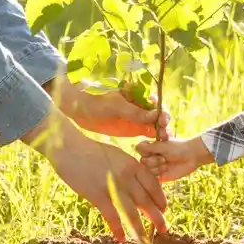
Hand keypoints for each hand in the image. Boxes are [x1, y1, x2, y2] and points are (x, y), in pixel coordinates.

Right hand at [24, 113, 167, 241]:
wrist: (70, 148)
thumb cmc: (91, 151)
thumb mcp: (116, 155)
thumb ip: (128, 168)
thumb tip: (137, 183)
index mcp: (132, 164)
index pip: (153, 184)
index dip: (160, 199)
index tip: (164, 209)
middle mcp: (126, 176)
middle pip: (146, 201)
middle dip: (157, 217)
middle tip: (164, 229)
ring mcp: (112, 186)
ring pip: (131, 212)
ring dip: (140, 229)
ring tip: (146, 242)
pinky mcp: (97, 195)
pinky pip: (112, 216)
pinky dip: (117, 229)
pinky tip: (121, 239)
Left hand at [49, 79, 170, 139]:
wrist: (77, 106)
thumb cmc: (96, 99)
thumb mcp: (115, 105)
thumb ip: (134, 112)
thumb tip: (155, 116)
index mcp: (138, 94)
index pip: (155, 103)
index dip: (161, 111)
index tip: (163, 120)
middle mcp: (140, 106)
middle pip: (157, 116)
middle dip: (163, 125)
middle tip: (165, 135)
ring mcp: (137, 118)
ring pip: (154, 126)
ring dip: (159, 134)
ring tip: (163, 143)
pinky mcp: (132, 129)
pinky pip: (146, 135)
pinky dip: (152, 141)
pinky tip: (155, 148)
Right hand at [135, 135, 213, 182]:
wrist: (190, 157)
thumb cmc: (177, 148)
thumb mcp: (162, 146)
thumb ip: (148, 147)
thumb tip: (135, 147)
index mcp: (149, 147)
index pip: (139, 149)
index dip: (146, 151)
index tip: (157, 149)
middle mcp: (150, 157)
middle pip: (142, 161)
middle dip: (154, 160)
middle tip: (164, 158)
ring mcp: (154, 167)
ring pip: (147, 170)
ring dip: (157, 167)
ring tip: (167, 164)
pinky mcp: (158, 176)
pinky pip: (152, 178)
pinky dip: (159, 174)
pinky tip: (166, 170)